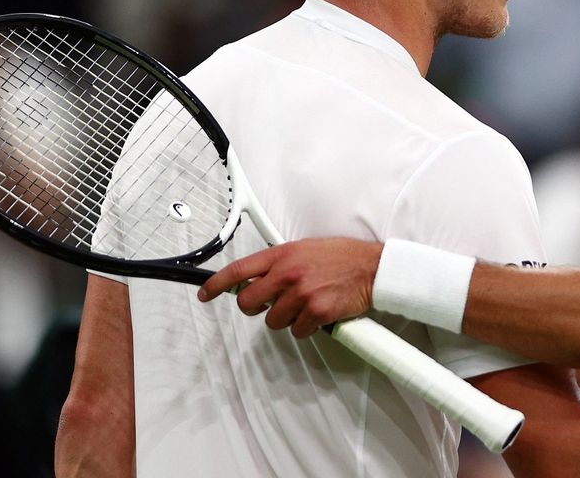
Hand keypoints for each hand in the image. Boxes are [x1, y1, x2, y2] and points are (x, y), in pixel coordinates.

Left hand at [197, 238, 382, 337]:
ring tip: (306, 305)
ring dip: (287, 319)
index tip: (206, 294)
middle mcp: (288, 273)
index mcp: (282, 254)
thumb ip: (280, 262)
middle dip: (256, 308)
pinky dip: (306, 328)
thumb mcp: (305, 249)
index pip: (239, 270)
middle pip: (248, 303)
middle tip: (272, 304)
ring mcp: (301, 294)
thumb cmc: (343, 257)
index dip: (217, 285)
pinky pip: (298, 331)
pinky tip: (319, 315)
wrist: (373, 268)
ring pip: (273, 321)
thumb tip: (258, 278)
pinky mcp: (316, 312)